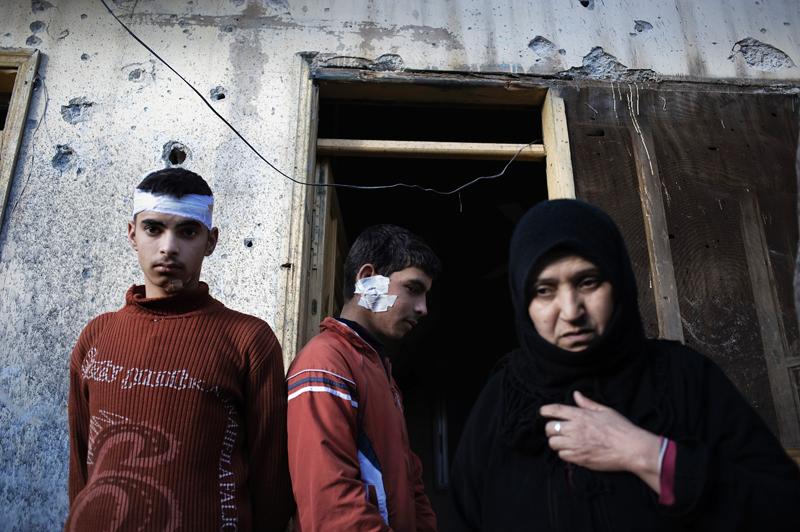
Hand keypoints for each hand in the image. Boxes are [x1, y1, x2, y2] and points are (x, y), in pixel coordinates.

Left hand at [540, 390, 661, 493]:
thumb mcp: (605, 411)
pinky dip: (564, 453)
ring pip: (553, 443)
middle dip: (550, 429)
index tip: (542, 412)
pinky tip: (572, 451)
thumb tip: (576, 395)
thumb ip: (587, 403)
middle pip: (549, 428)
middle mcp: (575, 429)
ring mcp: (576, 445)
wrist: (631, 449)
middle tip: (556, 431)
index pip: (555, 410)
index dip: (545, 410)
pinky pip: (562, 456)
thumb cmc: (621, 428)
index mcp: (580, 415)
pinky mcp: (579, 458)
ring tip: (564, 441)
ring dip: (556, 442)